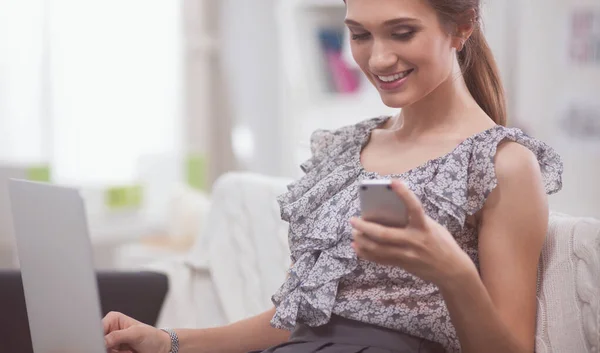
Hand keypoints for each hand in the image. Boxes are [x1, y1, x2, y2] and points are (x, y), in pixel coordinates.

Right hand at [103, 311, 170, 352]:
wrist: (159, 348)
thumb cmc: (151, 336)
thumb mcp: (135, 334)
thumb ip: (118, 336)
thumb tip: (103, 340)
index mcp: (113, 319)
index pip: (98, 327)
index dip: (98, 335)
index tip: (103, 342)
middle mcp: (110, 330)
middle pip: (97, 339)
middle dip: (104, 345)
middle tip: (114, 347)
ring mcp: (111, 342)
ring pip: (101, 349)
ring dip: (110, 351)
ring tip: (124, 349)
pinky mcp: (113, 351)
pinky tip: (123, 352)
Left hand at [350, 180, 475, 286]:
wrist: (452, 271)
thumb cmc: (442, 243)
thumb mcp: (433, 227)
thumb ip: (413, 220)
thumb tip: (389, 211)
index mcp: (424, 227)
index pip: (414, 207)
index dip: (404, 194)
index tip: (393, 182)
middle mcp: (414, 241)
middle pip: (384, 234)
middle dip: (365, 227)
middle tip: (353, 220)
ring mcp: (407, 255)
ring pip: (378, 248)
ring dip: (362, 240)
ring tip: (354, 233)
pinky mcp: (403, 264)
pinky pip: (380, 259)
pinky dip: (366, 253)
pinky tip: (358, 247)